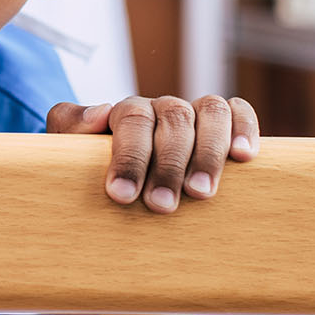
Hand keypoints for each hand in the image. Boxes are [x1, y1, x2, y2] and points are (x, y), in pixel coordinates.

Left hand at [46, 94, 259, 213]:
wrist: (123, 203)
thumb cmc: (94, 182)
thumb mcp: (70, 157)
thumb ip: (70, 129)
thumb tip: (100, 113)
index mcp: (125, 112)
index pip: (131, 118)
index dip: (129, 156)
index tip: (121, 194)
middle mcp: (161, 108)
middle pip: (174, 118)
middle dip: (168, 164)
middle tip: (161, 206)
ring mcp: (193, 115)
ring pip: (210, 111)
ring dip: (208, 152)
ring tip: (200, 194)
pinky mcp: (222, 126)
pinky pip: (237, 111)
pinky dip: (244, 128)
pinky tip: (244, 157)